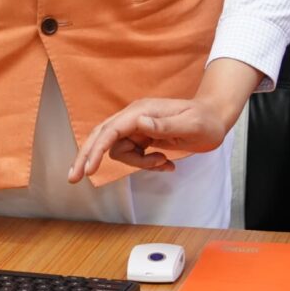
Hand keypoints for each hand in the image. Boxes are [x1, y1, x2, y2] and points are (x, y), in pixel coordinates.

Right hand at [68, 96, 233, 182]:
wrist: (215, 118)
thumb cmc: (207, 121)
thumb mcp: (191, 125)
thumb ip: (165, 125)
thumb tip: (139, 123)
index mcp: (142, 111)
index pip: (111, 131)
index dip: (97, 149)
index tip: (88, 169)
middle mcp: (135, 117)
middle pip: (102, 137)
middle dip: (88, 156)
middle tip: (74, 178)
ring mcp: (138, 126)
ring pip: (120, 150)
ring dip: (138, 164)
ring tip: (164, 163)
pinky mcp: (143, 136)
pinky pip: (133, 154)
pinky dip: (146, 163)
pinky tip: (166, 163)